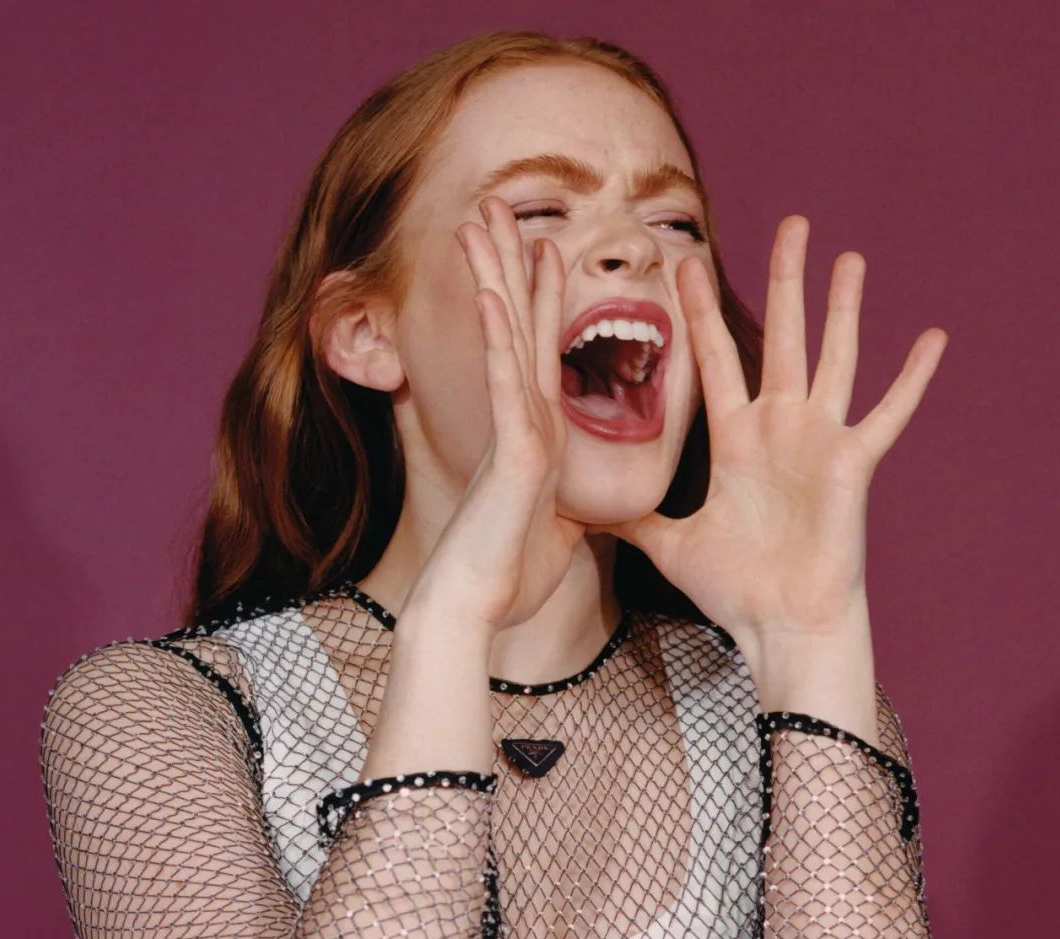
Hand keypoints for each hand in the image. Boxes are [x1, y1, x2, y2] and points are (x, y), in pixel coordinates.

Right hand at [409, 196, 586, 633]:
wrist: (475, 611)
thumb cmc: (507, 580)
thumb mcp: (558, 537)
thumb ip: (569, 511)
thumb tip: (584, 514)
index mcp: (540, 437)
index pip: (543, 351)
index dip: (541, 298)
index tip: (544, 249)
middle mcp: (525, 422)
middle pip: (521, 325)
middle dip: (511, 263)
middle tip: (500, 205)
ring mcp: (516, 431)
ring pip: (509, 338)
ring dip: (497, 276)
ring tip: (483, 216)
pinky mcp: (512, 453)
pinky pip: (508, 384)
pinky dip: (503, 337)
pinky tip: (496, 293)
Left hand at [588, 215, 948, 641]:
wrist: (779, 624)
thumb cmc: (734, 588)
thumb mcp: (670, 545)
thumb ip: (633, 520)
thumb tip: (585, 513)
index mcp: (738, 440)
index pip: (716, 360)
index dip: (702, 313)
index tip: (690, 263)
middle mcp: (780, 429)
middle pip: (780, 338)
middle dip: (784, 280)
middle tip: (790, 223)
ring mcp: (819, 442)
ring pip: (832, 358)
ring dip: (841, 309)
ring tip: (848, 257)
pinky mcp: (852, 464)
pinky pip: (888, 415)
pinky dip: (912, 380)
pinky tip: (933, 338)